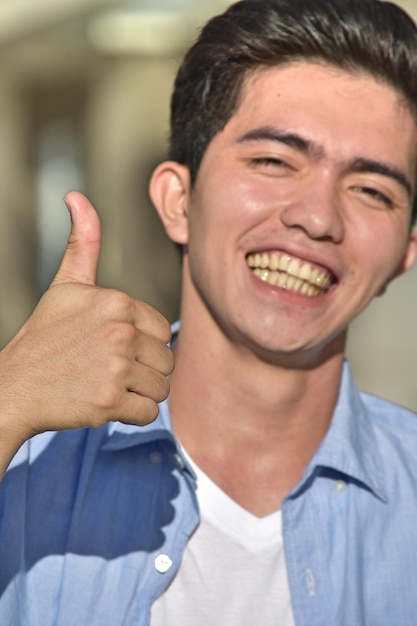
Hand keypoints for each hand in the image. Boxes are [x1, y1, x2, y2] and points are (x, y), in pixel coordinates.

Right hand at [0, 192, 173, 472]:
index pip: (164, 331)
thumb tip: (76, 195)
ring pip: (161, 387)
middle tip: (107, 369)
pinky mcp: (109, 402)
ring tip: (106, 384)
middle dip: (143, 369)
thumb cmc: (45, 336)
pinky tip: (103, 403)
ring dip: (139, 393)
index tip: (111, 346)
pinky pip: (149, 413)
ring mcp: (115, 368)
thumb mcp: (66, 285)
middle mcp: (120, 331)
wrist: (14, 386)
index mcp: (117, 302)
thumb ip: (83, 243)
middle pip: (167, 360)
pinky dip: (130, 414)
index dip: (143, 343)